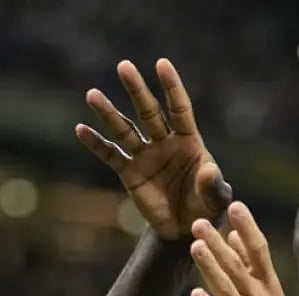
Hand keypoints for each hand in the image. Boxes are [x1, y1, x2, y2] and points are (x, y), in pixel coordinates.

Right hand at [77, 59, 231, 240]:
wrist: (186, 229)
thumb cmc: (207, 208)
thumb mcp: (216, 199)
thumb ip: (214, 185)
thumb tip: (209, 170)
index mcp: (189, 142)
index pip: (179, 109)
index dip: (171, 87)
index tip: (161, 64)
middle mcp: (165, 143)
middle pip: (149, 111)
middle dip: (137, 90)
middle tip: (124, 66)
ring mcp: (145, 156)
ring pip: (125, 129)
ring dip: (109, 113)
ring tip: (93, 94)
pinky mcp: (130, 173)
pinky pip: (111, 155)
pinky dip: (96, 143)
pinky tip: (81, 129)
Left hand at [188, 202, 290, 295]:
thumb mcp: (266, 295)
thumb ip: (250, 265)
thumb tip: (236, 234)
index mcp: (268, 285)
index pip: (259, 250)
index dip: (248, 227)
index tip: (235, 205)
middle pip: (237, 266)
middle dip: (218, 243)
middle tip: (198, 222)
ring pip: (226, 287)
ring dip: (210, 267)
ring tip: (195, 247)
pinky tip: (195, 294)